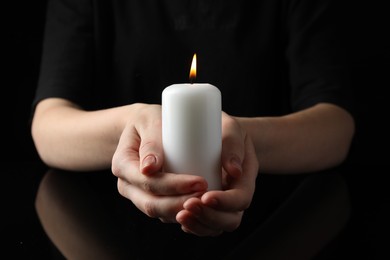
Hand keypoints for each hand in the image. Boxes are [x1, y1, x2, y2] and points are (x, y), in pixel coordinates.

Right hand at [111, 104, 207, 222]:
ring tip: (208, 202)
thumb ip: (151, 141)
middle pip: (152, 204)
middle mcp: (127, 184)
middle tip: (208, 194)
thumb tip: (150, 168)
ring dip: (184, 211)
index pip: (148, 182)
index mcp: (122, 164)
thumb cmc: (150, 119)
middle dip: (182, 203)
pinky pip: (165, 214)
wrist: (144, 127)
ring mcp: (137, 195)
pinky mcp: (150, 199)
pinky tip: (202, 208)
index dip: (175, 186)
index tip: (200, 181)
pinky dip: (183, 214)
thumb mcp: (149, 120)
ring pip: (159, 213)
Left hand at [176, 113, 258, 235]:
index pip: (241, 199)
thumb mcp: (232, 129)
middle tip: (188, 205)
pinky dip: (191, 225)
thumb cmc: (224, 130)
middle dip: (209, 216)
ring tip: (180, 214)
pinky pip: (202, 225)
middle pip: (229, 220)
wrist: (216, 137)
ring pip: (214, 227)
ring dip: (198, 224)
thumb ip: (233, 143)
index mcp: (245, 179)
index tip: (206, 195)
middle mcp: (235, 197)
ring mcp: (221, 206)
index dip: (225, 202)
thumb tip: (233, 169)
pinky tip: (176, 215)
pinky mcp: (205, 208)